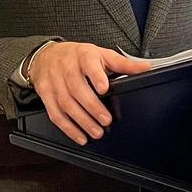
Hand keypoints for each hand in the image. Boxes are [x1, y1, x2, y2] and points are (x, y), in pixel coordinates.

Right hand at [28, 42, 152, 145]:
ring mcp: (54, 82)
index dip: (96, 76)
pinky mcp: (45, 94)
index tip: (104, 88)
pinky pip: (55, 114)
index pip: (88, 64)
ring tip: (96, 132)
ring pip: (66, 103)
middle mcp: (67, 68)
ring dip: (81, 121)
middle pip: (77, 89)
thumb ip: (124, 64)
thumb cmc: (79, 56)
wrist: (46, 56)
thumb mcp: (102, 55)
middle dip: (92, 107)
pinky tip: (80, 136)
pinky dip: (68, 128)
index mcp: (83, 55)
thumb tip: (146, 68)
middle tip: (106, 120)